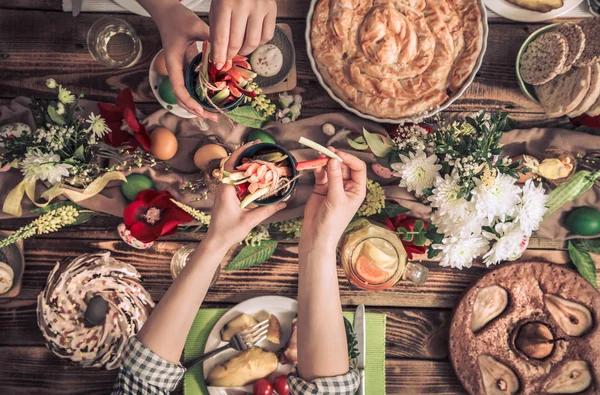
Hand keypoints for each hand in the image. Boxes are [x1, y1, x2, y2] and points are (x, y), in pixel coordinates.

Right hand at [151, 3, 218, 120]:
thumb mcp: (195, 25)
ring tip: (215, 113)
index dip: (188, 102)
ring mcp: (182, 70)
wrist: (168, 13)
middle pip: (183, 98)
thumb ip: (210, 37)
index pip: (178, 89)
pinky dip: (203, 94)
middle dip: (197, 110)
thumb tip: (227, 52)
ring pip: (188, 94)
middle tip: (214, 118)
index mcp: (173, 63)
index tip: (200, 110)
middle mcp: (177, 70)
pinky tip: (215, 97)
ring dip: (200, 105)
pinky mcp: (188, 67)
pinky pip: (194, 85)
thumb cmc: (178, 18)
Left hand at [206, 141, 285, 244]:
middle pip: (234, 165)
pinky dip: (246, 176)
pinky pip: (236, 181)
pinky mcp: (227, 196)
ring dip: (246, 165)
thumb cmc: (228, 231)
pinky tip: (256, 176)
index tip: (254, 145)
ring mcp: (225, 191)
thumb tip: (283, 202)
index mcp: (226, 189)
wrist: (216, 241)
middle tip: (261, 148)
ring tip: (260, 158)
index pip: (232, 164)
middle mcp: (224, 187)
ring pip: (235, 173)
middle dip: (246, 155)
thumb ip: (267, 211)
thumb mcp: (250, 220)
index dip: (242, 152)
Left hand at [209, 0, 276, 68]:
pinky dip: (259, 43)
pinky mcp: (272, 9)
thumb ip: (216, 29)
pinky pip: (266, 36)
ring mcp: (259, 7)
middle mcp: (243, 5)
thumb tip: (218, 55)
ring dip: (244, 51)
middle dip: (230, 54)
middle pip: (236, 42)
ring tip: (239, 49)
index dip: (219, 55)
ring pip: (253, 42)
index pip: (221, 37)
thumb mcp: (216, 7)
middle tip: (227, 56)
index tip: (217, 65)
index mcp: (225, 3)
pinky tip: (252, 39)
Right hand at [302, 148, 366, 246]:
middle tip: (325, 152)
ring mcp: (334, 186)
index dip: (349, 158)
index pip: (358, 168)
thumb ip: (334, 178)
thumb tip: (333, 159)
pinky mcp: (321, 188)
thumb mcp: (336, 198)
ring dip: (325, 162)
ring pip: (331, 168)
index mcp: (357, 189)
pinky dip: (318, 169)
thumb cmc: (332, 221)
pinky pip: (321, 174)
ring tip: (318, 157)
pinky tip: (314, 166)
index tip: (337, 154)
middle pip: (343, 166)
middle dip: (335, 158)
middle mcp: (347, 186)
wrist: (317, 235)